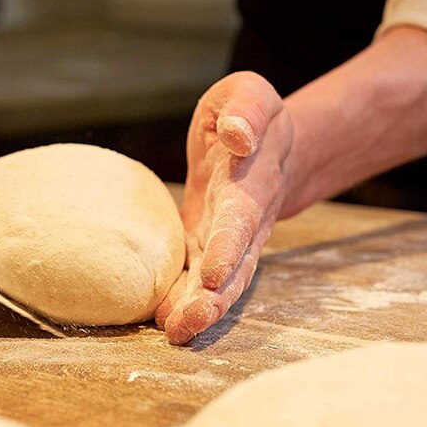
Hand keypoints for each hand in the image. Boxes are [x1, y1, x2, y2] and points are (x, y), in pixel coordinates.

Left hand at [155, 72, 293, 343]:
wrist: (262, 145)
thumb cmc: (247, 114)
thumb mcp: (248, 93)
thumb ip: (245, 109)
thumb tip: (238, 133)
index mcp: (252, 180)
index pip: (241, 217)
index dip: (229, 245)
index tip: (213, 274)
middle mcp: (246, 219)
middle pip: (234, 264)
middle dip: (213, 296)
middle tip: (186, 324)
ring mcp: (231, 239)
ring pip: (223, 283)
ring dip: (201, 309)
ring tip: (175, 333)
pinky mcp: (210, 247)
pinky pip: (203, 280)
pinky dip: (187, 301)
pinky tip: (165, 321)